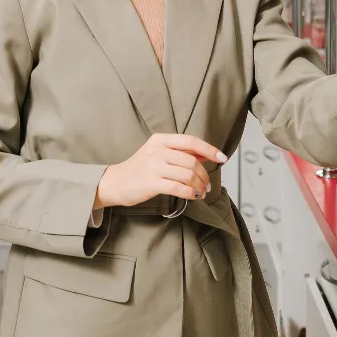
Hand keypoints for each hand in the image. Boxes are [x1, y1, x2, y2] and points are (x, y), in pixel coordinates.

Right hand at [93, 134, 227, 208]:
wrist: (115, 182)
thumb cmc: (140, 169)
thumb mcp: (158, 154)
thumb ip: (180, 152)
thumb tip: (205, 155)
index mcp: (160, 139)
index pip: (191, 141)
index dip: (209, 149)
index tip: (222, 158)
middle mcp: (157, 150)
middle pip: (192, 161)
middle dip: (204, 175)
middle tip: (207, 185)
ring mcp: (154, 166)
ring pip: (188, 175)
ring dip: (199, 186)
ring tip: (201, 192)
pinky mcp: (151, 183)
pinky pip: (179, 188)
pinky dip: (191, 193)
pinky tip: (193, 196)